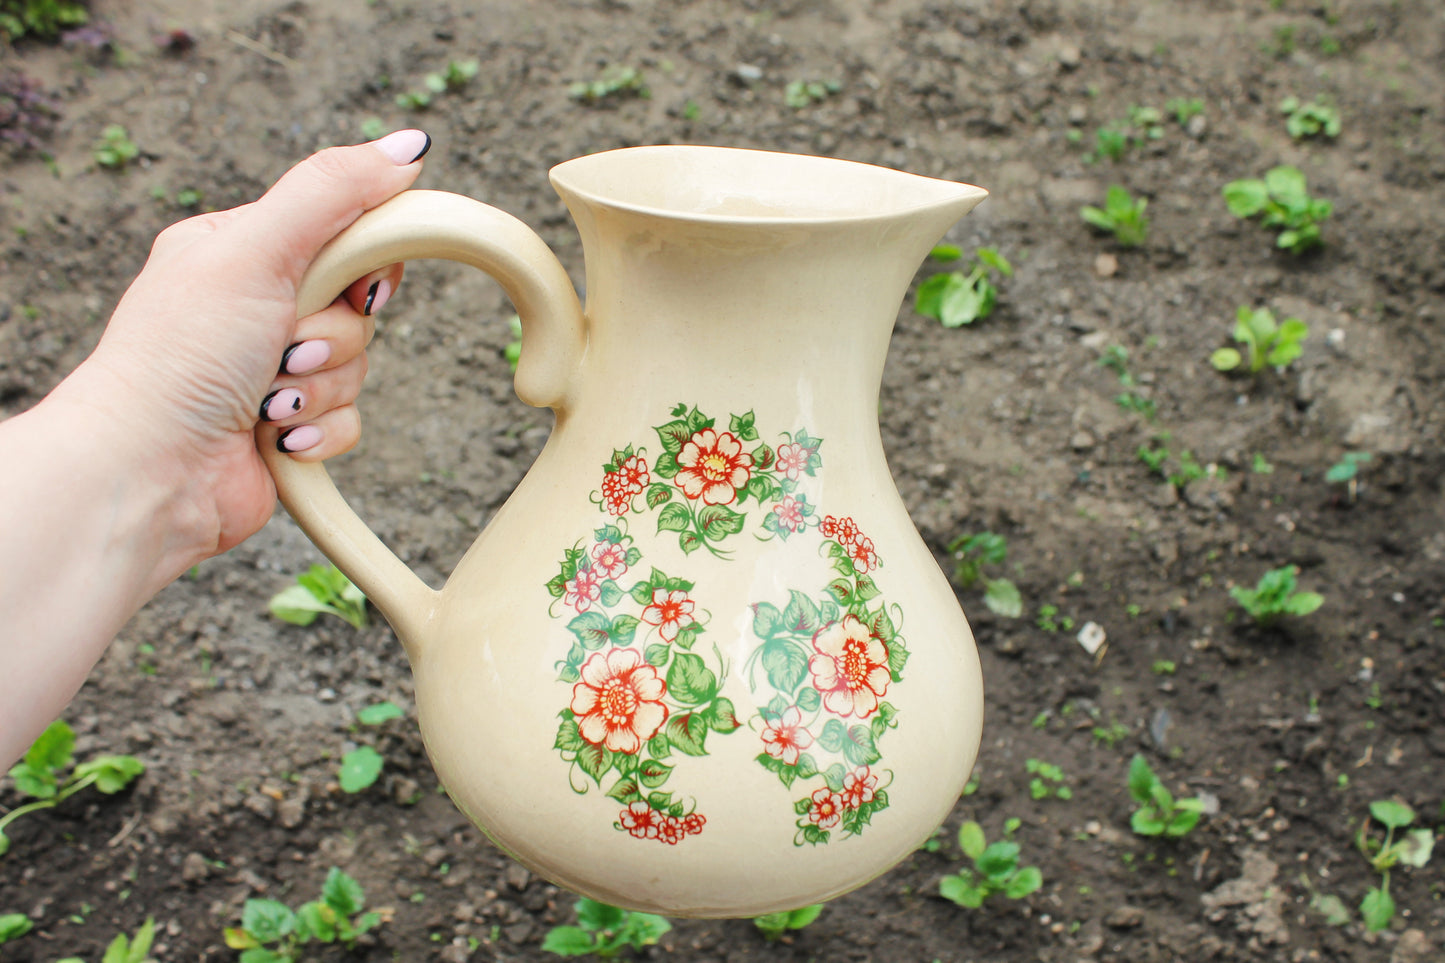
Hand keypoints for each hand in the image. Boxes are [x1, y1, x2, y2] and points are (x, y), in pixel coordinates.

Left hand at [65, 128, 430, 560]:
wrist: (151, 471)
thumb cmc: (181, 356)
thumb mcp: (256, 249)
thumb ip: (331, 190)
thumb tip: (410, 145)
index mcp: (241, 250)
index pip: (345, 233)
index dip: (366, 266)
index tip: (357, 289)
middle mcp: (256, 306)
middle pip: (359, 306)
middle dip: (333, 338)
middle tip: (284, 349)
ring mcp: (272, 368)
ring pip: (357, 366)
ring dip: (320, 389)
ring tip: (267, 400)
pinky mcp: (290, 425)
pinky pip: (350, 420)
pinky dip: (321, 431)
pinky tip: (279, 438)